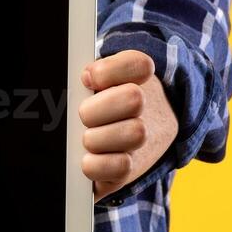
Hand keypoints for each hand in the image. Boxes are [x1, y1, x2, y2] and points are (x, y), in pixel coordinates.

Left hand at [79, 50, 177, 201]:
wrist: (141, 131)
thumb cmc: (108, 101)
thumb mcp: (104, 80)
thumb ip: (94, 73)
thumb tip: (85, 80)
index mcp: (138, 77)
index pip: (138, 64)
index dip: (107, 71)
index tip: (87, 79)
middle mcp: (147, 106)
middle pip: (133, 98)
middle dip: (96, 109)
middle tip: (83, 116)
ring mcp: (144, 138)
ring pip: (134, 133)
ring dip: (98, 138)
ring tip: (86, 139)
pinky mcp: (133, 167)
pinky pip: (122, 168)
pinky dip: (98, 165)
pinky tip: (88, 159)